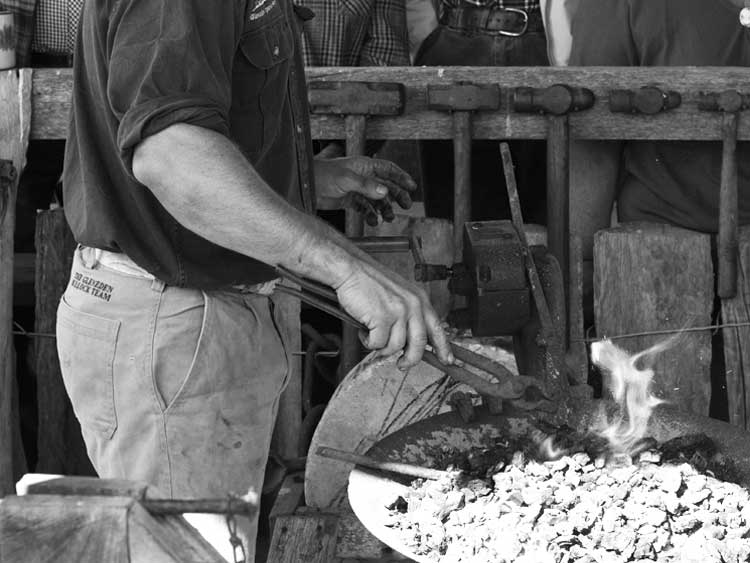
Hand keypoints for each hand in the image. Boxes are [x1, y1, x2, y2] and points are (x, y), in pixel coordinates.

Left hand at [315, 156, 415, 224]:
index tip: (412, 187)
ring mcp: (356, 188)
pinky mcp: (349, 200)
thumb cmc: (322, 175)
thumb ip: (366, 185)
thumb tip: (385, 191)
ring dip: (384, 208)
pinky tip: (373, 221)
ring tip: (388, 218)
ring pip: (376, 199)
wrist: (305, 185)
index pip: (388, 169)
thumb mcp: (346, 179)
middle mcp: (362, 176)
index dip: (401, 177)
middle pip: (385, 185)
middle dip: (396, 196)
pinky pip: (365, 208)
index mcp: (364, 166)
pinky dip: (370, 215)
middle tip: (405, 206)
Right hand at [334, 258, 453, 369]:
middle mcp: (413, 304)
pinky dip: (368, 341)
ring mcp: (398, 311)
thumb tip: (411, 339)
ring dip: (382, 347)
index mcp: (419, 298)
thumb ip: (409, 313)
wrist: (350, 270)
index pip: (438, 328)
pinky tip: (364, 330)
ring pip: (396, 346)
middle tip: (402, 364)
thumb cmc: (368, 281)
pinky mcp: (382, 318)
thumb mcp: (398, 294)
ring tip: (372, 336)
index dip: (444, 348)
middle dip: (410, 359)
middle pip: (419, 344)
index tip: (447, 360)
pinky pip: (377, 344)